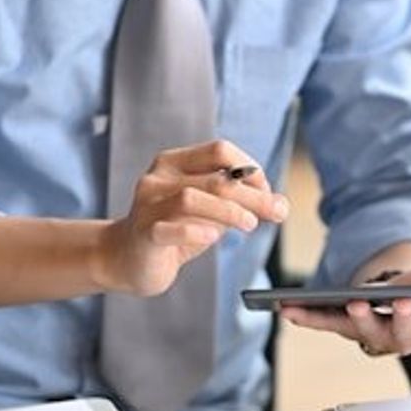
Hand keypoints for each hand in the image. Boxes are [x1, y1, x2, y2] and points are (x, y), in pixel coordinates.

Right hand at [97, 140, 288, 295]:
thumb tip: (282, 205)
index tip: (266, 192)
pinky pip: (170, 229)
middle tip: (276, 212)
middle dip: (253, 196)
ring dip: (230, 212)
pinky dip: (196, 232)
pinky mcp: (144, 233)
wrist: (127, 259)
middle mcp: (158, 178)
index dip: (250, 169)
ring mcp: (147, 205)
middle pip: (215, 179)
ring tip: (250, 224)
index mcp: (174, 162)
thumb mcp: (212, 212)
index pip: (220, 150)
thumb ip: (242, 204)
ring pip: (192, 198)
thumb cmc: (176, 230)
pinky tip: (213, 238)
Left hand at [280, 263, 410, 356]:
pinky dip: (307, 317)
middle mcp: (407, 334)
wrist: (401, 292)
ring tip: (352, 301)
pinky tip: (288, 307)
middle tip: (401, 304)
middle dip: (404, 321)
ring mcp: (375, 331)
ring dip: (357, 320)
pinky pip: (327, 323)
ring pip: (367, 332)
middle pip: (406, 334)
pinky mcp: (346, 323)